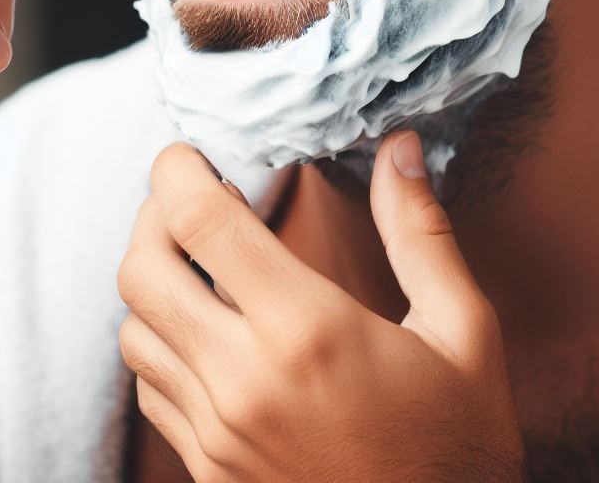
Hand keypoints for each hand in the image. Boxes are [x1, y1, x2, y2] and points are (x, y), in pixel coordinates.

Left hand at [117, 132, 524, 482]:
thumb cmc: (458, 448)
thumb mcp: (463, 332)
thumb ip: (421, 234)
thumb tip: (401, 147)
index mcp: (308, 331)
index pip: (202, 224)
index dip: (179, 171)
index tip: (190, 151)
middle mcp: (244, 381)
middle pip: (142, 270)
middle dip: (154, 215)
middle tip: (193, 196)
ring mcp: (217, 434)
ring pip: (134, 330)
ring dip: (153, 279)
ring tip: (199, 259)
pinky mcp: (208, 473)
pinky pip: (151, 388)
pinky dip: (159, 340)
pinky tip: (205, 328)